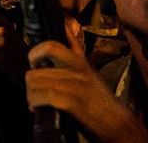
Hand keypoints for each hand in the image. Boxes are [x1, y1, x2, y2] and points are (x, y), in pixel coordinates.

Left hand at [26, 40, 147, 142]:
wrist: (118, 123)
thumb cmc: (99, 98)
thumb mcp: (88, 70)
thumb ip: (74, 48)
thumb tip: (66, 25)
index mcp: (78, 61)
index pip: (50, 46)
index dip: (35, 54)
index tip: (34, 64)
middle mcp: (76, 70)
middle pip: (35, 72)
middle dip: (30, 85)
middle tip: (35, 92)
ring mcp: (74, 85)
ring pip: (35, 84)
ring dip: (31, 95)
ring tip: (36, 102)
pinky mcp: (73, 101)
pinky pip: (44, 96)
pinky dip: (35, 103)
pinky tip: (37, 108)